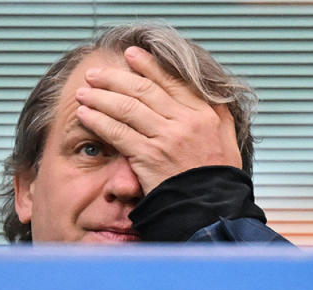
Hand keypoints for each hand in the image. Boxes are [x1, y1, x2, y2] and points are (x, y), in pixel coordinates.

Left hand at [74, 46, 241, 193]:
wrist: (212, 211)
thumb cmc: (219, 180)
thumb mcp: (228, 141)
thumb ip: (219, 116)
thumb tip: (212, 96)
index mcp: (204, 115)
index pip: (172, 81)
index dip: (149, 65)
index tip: (132, 55)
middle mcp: (185, 122)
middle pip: (143, 89)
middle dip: (115, 77)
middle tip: (96, 73)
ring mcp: (166, 138)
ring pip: (127, 107)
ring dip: (101, 96)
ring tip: (84, 92)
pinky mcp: (148, 157)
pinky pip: (117, 132)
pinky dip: (99, 121)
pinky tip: (86, 115)